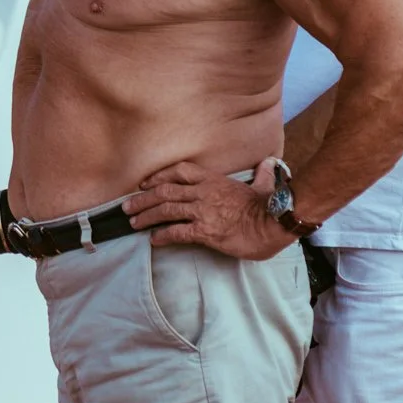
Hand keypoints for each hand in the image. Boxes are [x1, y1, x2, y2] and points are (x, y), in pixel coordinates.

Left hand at [121, 161, 292, 259]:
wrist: (275, 223)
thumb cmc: (269, 207)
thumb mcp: (263, 184)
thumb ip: (261, 174)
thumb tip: (270, 162)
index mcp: (213, 180)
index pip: (178, 171)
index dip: (158, 176)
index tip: (144, 183)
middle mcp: (203, 192)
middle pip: (164, 191)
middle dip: (143, 199)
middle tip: (127, 206)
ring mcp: (202, 211)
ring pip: (166, 210)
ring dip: (146, 216)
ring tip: (134, 222)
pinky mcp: (205, 231)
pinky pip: (177, 232)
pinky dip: (162, 235)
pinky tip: (154, 240)